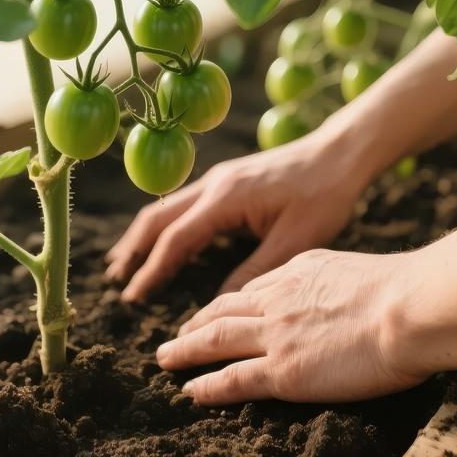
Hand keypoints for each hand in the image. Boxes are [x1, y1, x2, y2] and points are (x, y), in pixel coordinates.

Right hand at [106, 128, 371, 300]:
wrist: (340, 153)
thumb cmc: (324, 195)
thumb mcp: (294, 241)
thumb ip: (254, 272)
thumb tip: (219, 303)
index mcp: (225, 199)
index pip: (175, 239)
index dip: (151, 271)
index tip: (133, 298)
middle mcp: (213, 185)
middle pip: (157, 218)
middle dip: (133, 250)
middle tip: (116, 282)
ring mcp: (218, 180)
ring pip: (166, 209)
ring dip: (144, 237)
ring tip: (125, 264)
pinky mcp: (227, 181)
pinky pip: (184, 205)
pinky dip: (165, 227)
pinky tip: (165, 244)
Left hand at [154, 249, 426, 405]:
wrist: (408, 308)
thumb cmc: (407, 293)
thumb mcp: (361, 273)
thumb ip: (340, 286)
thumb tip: (347, 299)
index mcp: (301, 271)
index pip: (255, 288)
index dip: (230, 303)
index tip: (216, 311)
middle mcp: (279, 299)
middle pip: (223, 311)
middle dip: (195, 323)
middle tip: (176, 335)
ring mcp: (277, 335)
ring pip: (215, 341)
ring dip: (186, 350)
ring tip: (165, 359)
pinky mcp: (283, 370)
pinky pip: (233, 379)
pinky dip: (207, 386)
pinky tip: (190, 391)